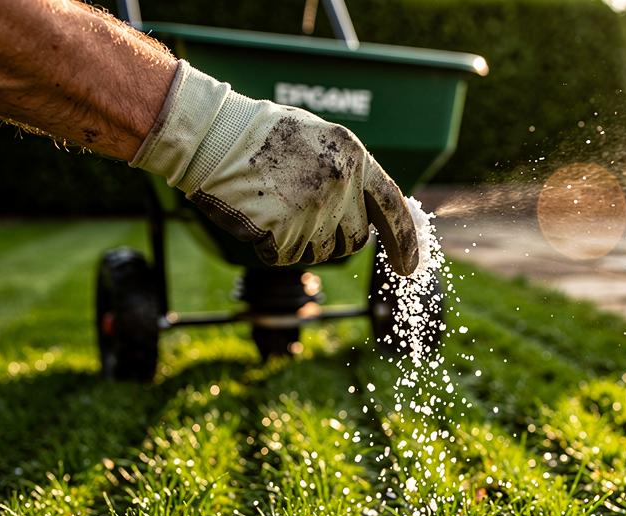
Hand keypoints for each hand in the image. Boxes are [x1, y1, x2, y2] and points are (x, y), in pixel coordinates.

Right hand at [132, 60, 417, 274]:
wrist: (215, 137)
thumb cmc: (263, 136)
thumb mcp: (320, 141)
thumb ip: (349, 173)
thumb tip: (371, 215)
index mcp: (354, 159)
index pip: (393, 209)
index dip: (405, 243)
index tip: (410, 269)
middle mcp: (341, 186)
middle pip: (354, 240)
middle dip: (334, 237)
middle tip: (302, 214)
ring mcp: (314, 211)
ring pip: (321, 252)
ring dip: (300, 240)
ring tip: (275, 205)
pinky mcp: (285, 232)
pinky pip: (287, 256)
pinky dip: (271, 245)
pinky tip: (258, 216)